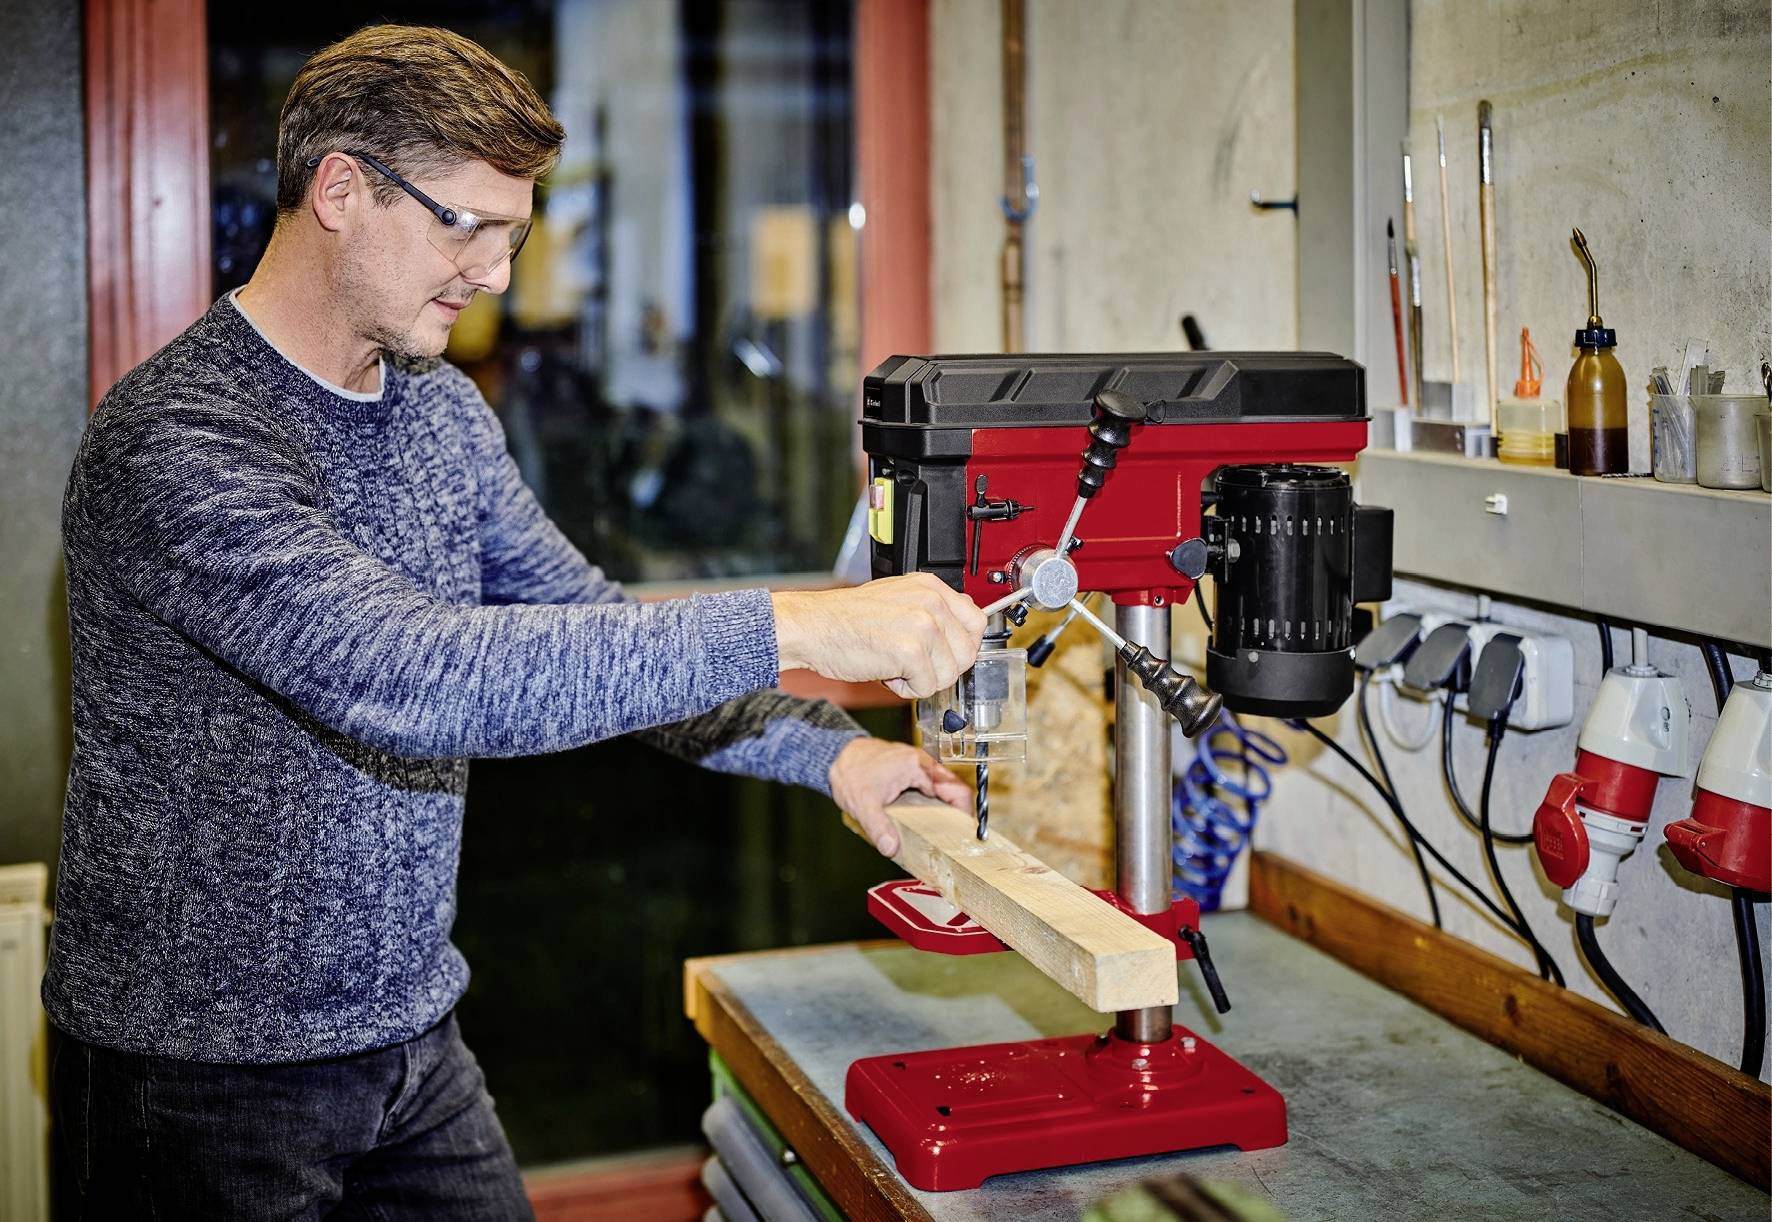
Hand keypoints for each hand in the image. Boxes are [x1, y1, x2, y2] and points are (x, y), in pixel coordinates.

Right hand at [771, 575, 986, 698]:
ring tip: (894, 665)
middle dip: (941, 667)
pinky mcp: (911, 651)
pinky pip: (927, 687)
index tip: (940, 654)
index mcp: (931, 586)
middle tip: (911, 663)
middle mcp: (932, 601)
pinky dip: (905, 690)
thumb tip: (962, 629)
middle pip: (967, 653)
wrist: (813, 627)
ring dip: (922, 680)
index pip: (976, 622)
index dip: (959, 646)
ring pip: (949, 674)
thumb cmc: (847, 619)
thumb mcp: (897, 598)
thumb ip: (931, 610)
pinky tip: (885, 672)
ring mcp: (924, 625)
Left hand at [829, 738, 970, 856]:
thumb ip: (878, 827)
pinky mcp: (911, 773)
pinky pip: (930, 790)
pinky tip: (924, 822)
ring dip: (943, 811)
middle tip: (953, 839)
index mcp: (918, 767)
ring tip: (941, 834)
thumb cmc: (850, 771)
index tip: (965, 832)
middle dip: (955, 815)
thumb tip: (891, 848)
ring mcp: (918, 767)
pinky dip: (931, 805)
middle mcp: (922, 764)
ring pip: (942, 791)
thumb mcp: (863, 804)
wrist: (837, 757)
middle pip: (953, 792)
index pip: (957, 790)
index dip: (965, 813)